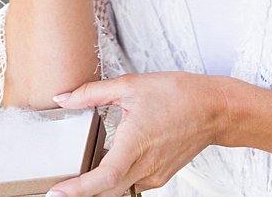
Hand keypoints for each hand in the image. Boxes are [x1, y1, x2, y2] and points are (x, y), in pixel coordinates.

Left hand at [46, 72, 235, 195]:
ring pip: (118, 192)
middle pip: (106, 192)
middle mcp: (146, 166)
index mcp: (137, 143)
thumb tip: (62, 98)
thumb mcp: (131, 85)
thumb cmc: (179, 95)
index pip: (104, 177)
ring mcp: (155, 175)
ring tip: (78, 178)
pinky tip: (108, 166)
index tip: (56, 193)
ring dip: (98, 188)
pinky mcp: (160, 177)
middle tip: (57, 189)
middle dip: (80, 194)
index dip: (78, 190)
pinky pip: (131, 185)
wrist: (215, 109)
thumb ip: (92, 93)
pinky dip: (115, 181)